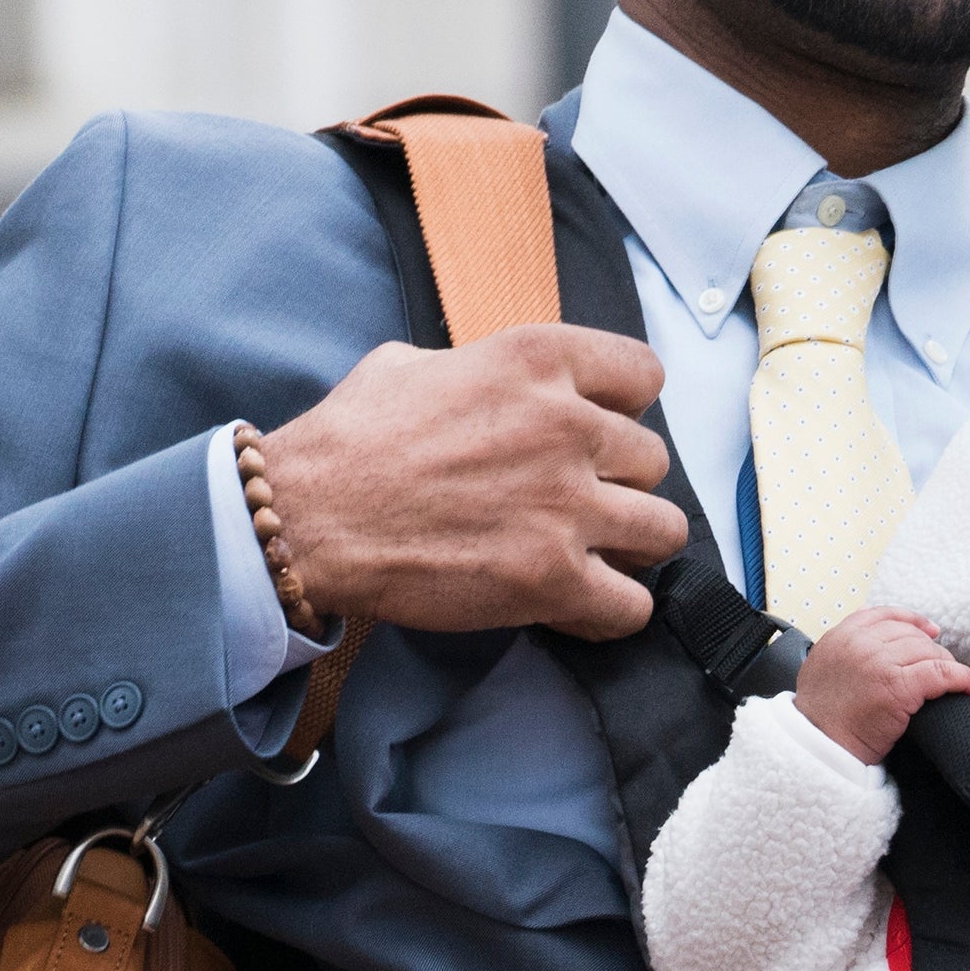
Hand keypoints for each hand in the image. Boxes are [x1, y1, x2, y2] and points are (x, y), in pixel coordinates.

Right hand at [254, 327, 690, 639]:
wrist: (307, 517)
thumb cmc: (350, 440)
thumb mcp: (417, 363)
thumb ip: (482, 371)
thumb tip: (500, 388)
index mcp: (538, 359)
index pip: (645, 375)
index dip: (623, 408)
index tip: (598, 430)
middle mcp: (568, 426)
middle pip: (652, 460)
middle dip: (618, 483)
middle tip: (576, 501)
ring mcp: (567, 506)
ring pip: (662, 530)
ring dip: (629, 545)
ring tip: (590, 553)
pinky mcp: (552, 578)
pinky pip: (633, 606)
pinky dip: (612, 610)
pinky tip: (579, 604)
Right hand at [796, 608, 969, 763]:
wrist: (820, 748)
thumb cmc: (822, 719)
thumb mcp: (821, 668)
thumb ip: (844, 648)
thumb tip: (871, 634)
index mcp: (841, 637)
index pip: (885, 615)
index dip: (913, 621)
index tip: (931, 631)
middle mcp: (860, 644)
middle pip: (911, 635)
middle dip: (931, 650)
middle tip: (943, 667)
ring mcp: (880, 662)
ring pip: (929, 652)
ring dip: (948, 665)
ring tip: (959, 679)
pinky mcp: (899, 686)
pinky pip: (942, 673)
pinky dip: (962, 678)